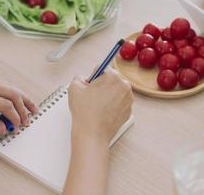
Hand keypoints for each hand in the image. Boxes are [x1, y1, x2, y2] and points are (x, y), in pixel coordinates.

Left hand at [0, 74, 37, 134]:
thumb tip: (3, 128)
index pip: (4, 105)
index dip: (14, 117)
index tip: (17, 127)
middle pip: (11, 93)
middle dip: (23, 107)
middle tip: (28, 119)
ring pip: (10, 86)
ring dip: (22, 98)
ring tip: (32, 108)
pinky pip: (3, 83)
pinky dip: (13, 92)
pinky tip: (19, 100)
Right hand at [64, 67, 132, 194]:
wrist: (92, 134)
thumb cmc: (84, 112)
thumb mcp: (74, 87)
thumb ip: (79, 77)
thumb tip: (84, 79)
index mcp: (113, 77)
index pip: (103, 68)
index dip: (94, 76)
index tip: (91, 83)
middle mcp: (125, 86)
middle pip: (112, 80)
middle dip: (103, 85)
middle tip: (93, 96)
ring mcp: (129, 99)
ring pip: (117, 91)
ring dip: (108, 95)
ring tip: (97, 105)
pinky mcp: (129, 111)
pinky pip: (120, 103)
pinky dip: (113, 105)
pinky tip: (103, 112)